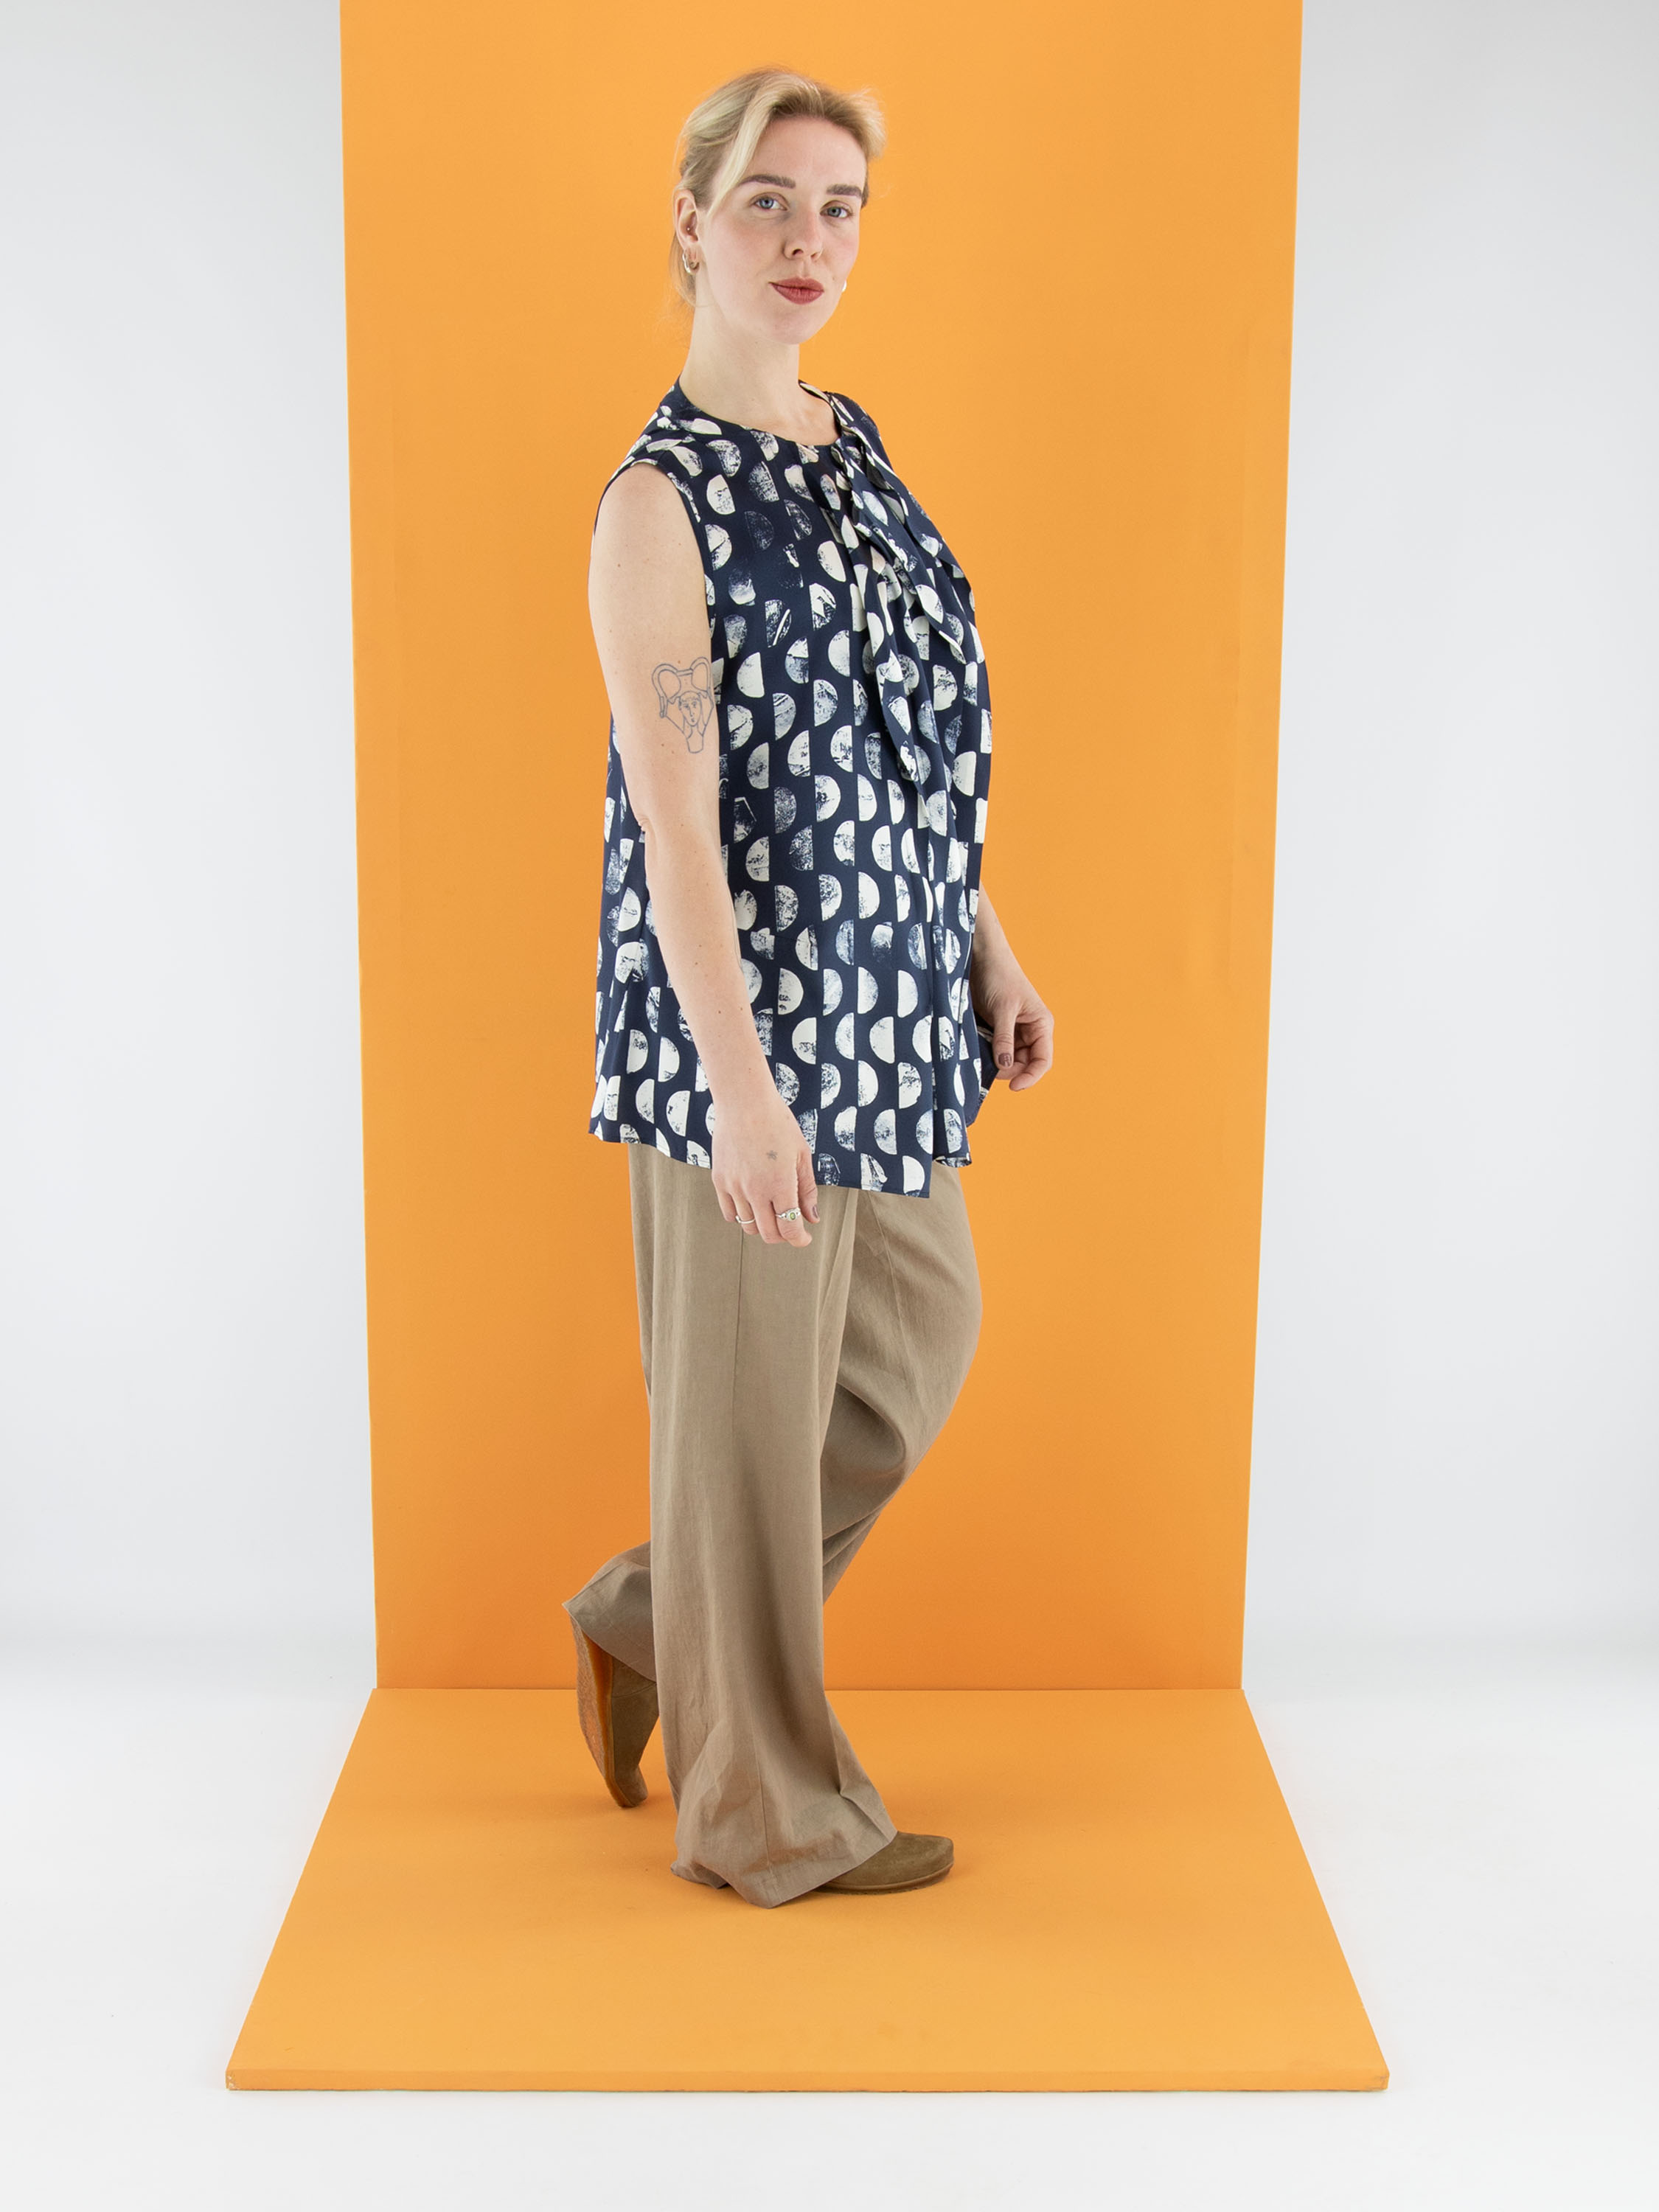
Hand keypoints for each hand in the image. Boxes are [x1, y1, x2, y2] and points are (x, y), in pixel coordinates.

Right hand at [709, 1083, 818, 1245]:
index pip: (789, 1229)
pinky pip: (730, 1213)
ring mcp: (734, 1187)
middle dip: (783, 1235)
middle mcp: (755, 1191)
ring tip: (771, 1211)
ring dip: (763, 1225)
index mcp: (780, 1185)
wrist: (744, 1102)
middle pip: (769, 1233)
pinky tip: (752, 1203)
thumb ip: (807, 1189)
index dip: (799, 1239)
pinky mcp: (719, 1180)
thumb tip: (812, 1218)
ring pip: (748, 1226)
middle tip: (790, 1225)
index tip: (804, 1238)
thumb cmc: (778, 1123)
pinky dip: (742, 1215)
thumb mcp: (801, 1155)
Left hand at [972, 947, 1053, 1092]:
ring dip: (994, 1062)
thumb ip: (1004, 1038)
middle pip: (1022, 1063)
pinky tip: (976, 1049)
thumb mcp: (1002, 1009)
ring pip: (1006, 1059)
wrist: (981, 955)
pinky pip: (993, 1049)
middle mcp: (1030, 1031)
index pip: (1042, 1060)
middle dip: (1007, 1069)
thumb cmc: (999, 976)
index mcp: (1041, 1025)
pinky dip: (985, 1053)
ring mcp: (1012, 1031)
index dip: (1030, 1076)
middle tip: (986, 1067)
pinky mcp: (996, 1029)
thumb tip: (1005, 1066)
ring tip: (980, 1054)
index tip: (1013, 1086)